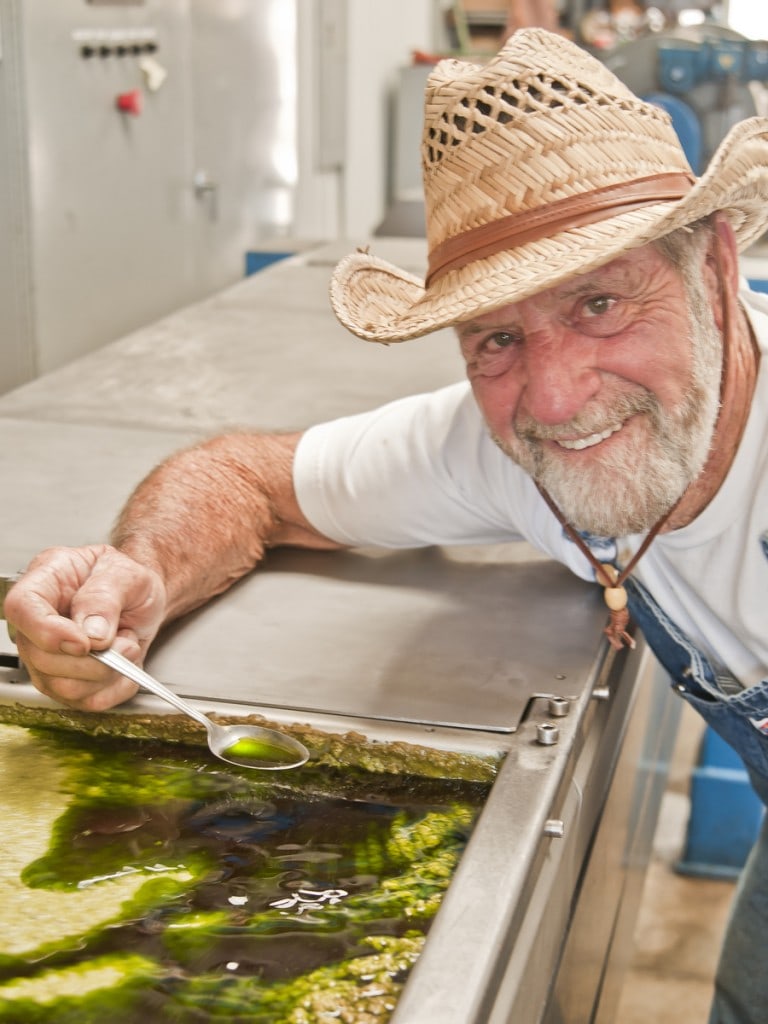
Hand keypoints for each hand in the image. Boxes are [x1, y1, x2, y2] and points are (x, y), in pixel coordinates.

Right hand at [3, 545, 166, 710]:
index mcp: (43, 585)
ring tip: (125, 644)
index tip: (84, 643)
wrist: (138, 596)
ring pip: (65, 687)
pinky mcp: (68, 683)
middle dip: (95, 660)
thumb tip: (92, 633)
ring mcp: (48, 659)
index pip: (22, 610)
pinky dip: (119, 686)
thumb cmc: (122, 578)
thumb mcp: (123, 573)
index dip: (49, 632)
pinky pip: (90, 701)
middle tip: (126, 639)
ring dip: (110, 671)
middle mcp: (37, 627)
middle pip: (43, 660)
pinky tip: (125, 663)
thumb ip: (104, 597)